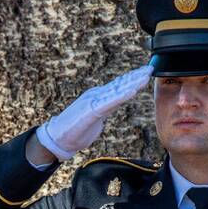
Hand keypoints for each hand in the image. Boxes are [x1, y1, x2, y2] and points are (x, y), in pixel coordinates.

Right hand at [35, 64, 153, 160]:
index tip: (143, 73)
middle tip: (149, 68)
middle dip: (135, 76)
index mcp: (95, 98)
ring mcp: (93, 101)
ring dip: (132, 82)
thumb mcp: (94, 120)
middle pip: (118, 85)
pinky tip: (133, 90)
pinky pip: (110, 102)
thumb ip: (103, 111)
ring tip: (145, 75)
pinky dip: (122, 96)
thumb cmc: (74, 132)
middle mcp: (95, 96)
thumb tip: (112, 106)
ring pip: (116, 90)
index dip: (130, 80)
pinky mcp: (91, 110)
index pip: (116, 87)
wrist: (57, 140)